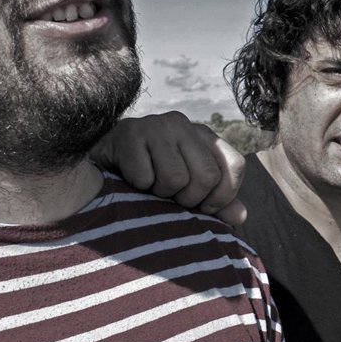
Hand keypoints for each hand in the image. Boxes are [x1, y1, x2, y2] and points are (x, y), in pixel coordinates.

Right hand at [90, 112, 246, 224]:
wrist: (100, 164)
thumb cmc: (150, 179)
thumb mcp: (186, 192)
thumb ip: (215, 204)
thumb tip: (240, 216)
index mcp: (204, 137)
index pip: (235, 165)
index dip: (223, 196)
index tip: (202, 207)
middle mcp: (184, 125)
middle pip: (207, 176)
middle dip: (188, 199)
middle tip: (169, 197)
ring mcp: (157, 125)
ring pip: (175, 178)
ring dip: (159, 194)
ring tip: (148, 186)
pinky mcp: (130, 132)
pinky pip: (144, 177)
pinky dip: (136, 188)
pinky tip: (129, 179)